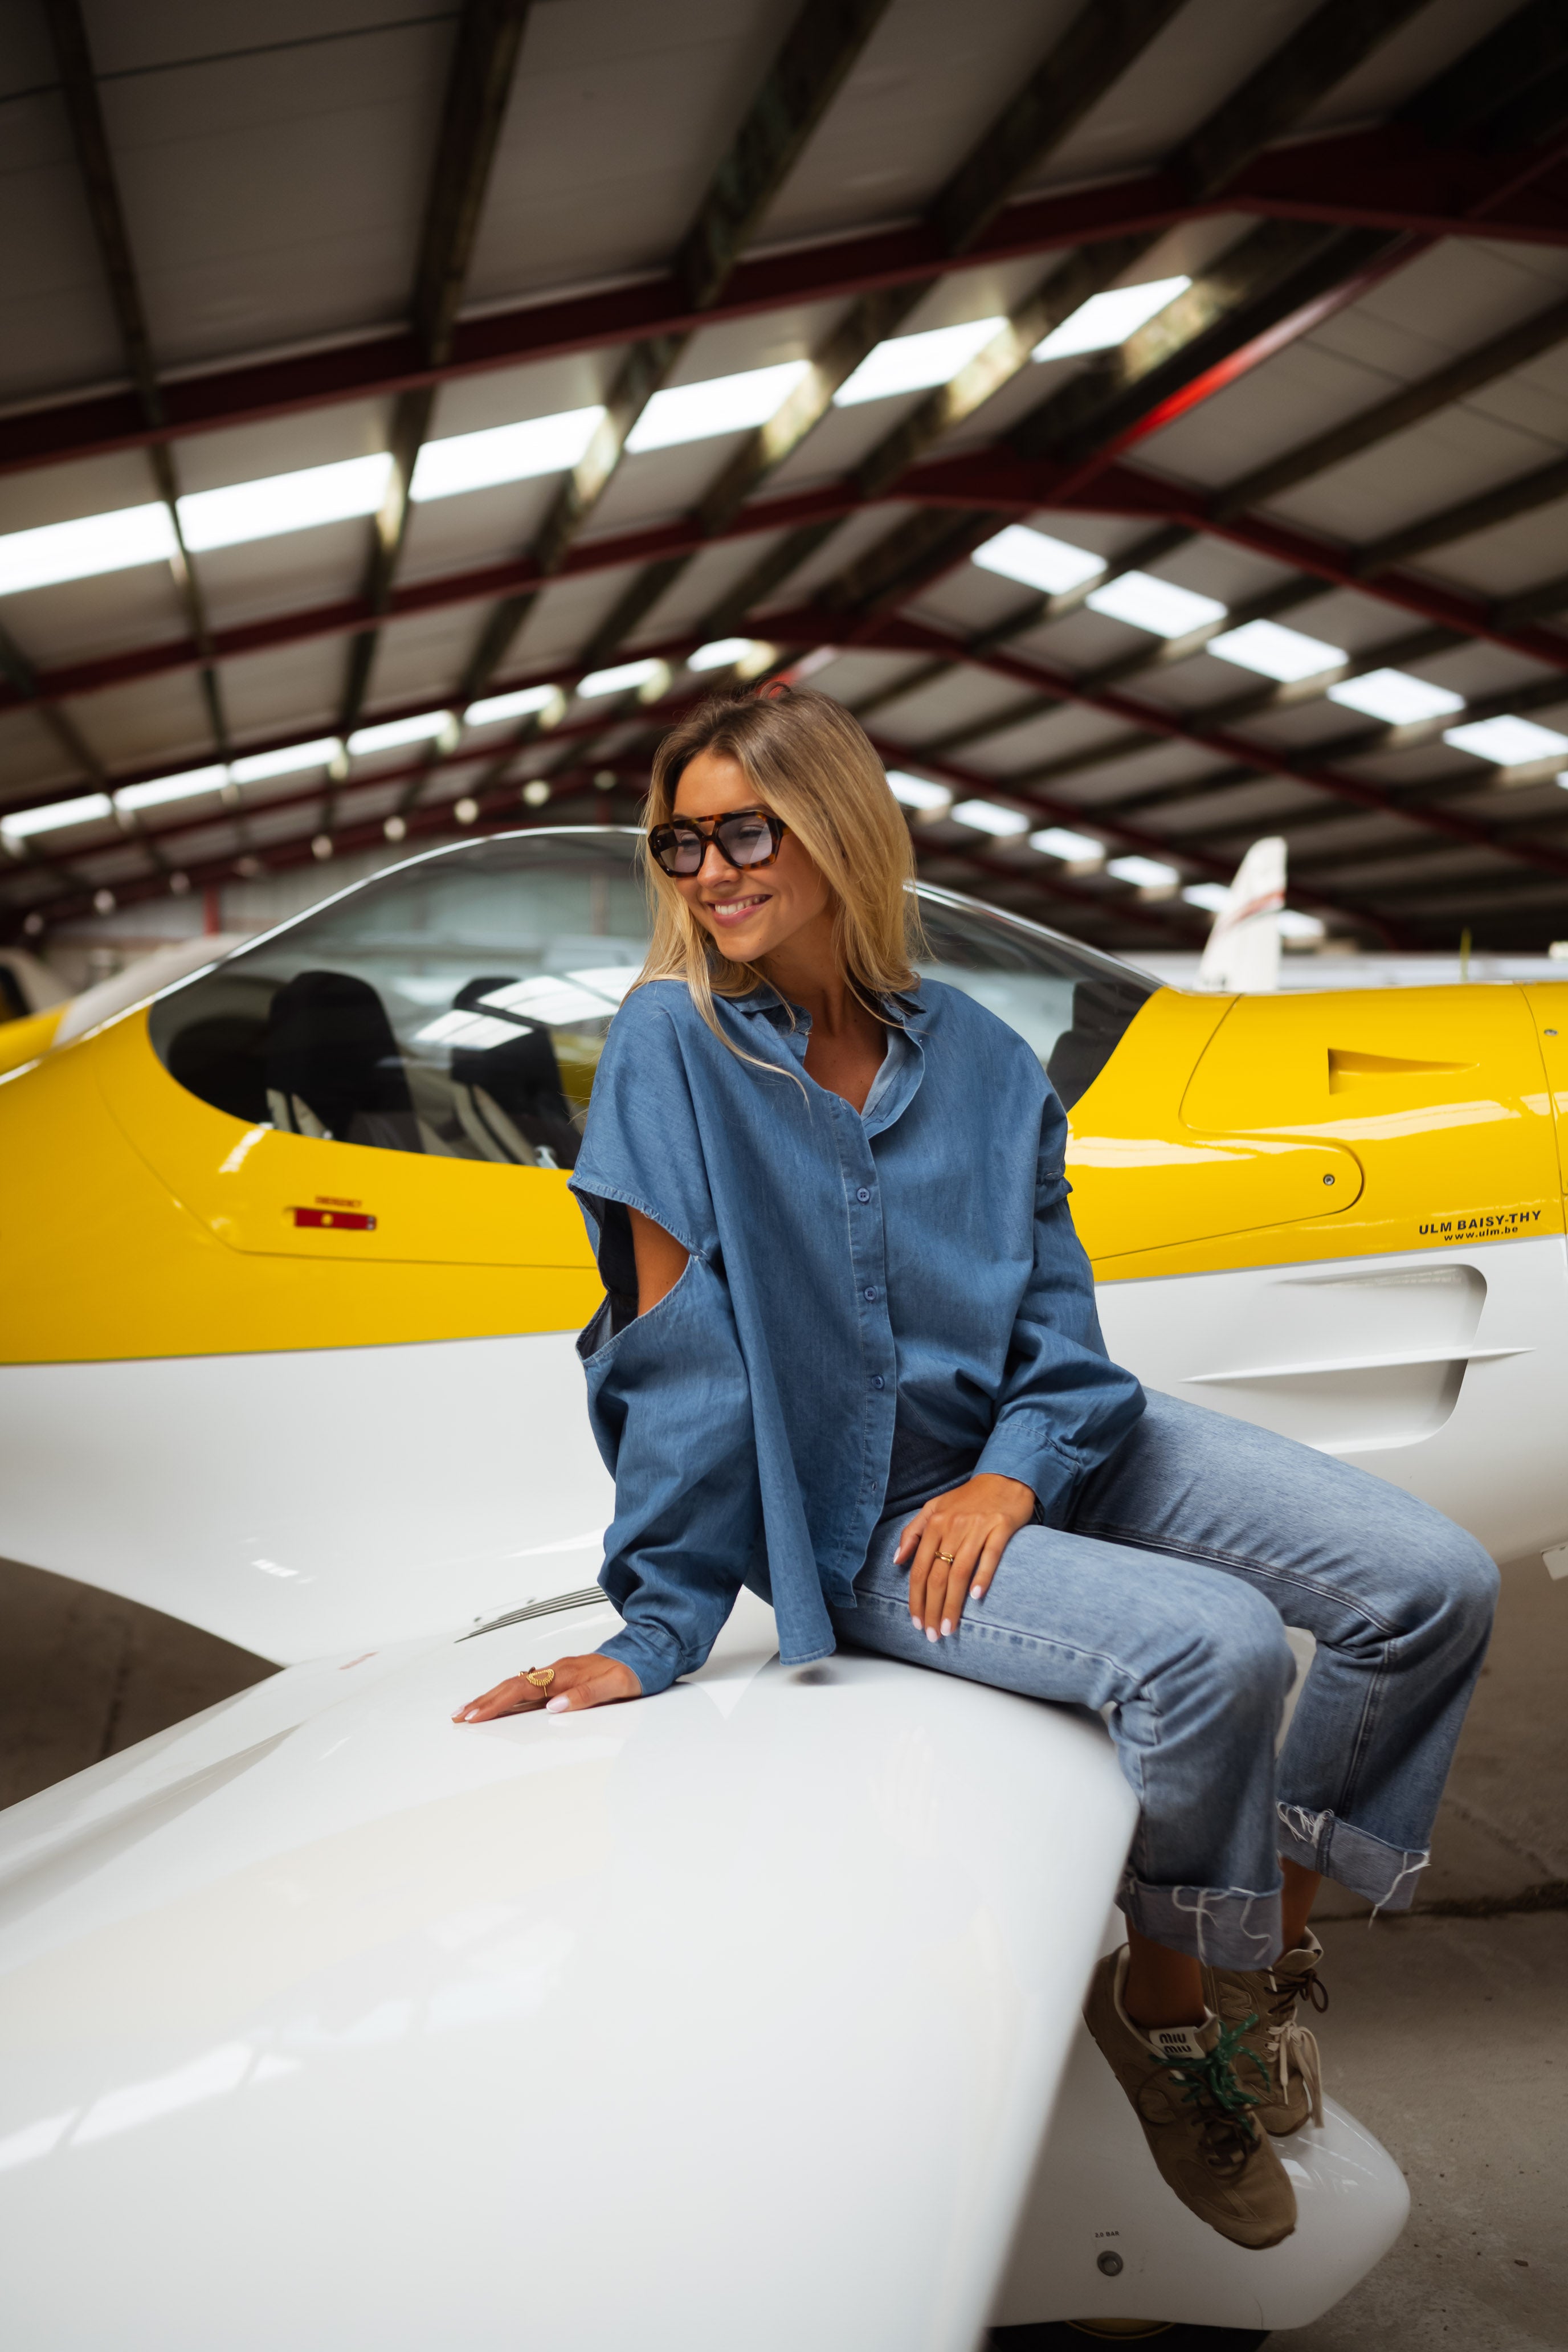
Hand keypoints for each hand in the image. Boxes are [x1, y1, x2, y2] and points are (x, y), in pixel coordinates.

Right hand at [452, 1652, 641, 1722]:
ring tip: (469, 1710)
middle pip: (511, 1686)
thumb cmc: (633, 1671)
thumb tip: (553, 1707)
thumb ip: (585, 1697)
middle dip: (483, 1701)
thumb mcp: (616, 1686)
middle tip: (459, 1716)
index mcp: (565, 1674)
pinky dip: (507, 1694)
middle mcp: (557, 1671)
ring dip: (490, 1698)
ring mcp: (557, 1672)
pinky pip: (527, 1685)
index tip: (476, 1717)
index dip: (496, 1704)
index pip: (522, 1690)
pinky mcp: (561, 1676)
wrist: (648, 1652)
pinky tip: (498, 1701)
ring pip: (516, 1684)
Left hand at [895, 1474, 1035, 1642]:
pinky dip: (982, 1577)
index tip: (916, 1621)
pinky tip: (976, 1598)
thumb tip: (897, 1560)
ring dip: (953, 1603)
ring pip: (960, 1572)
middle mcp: (953, 1527)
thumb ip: (914, 1531)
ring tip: (949, 1628)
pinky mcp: (1001, 1528)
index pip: (919, 1568)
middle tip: (932, 1634)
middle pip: (937, 1575)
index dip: (916, 1598)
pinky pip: (990, 1556)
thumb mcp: (935, 1507)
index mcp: (935, 1524)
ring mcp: (977, 1528)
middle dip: (932, 1608)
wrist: (1005, 1477)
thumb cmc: (969, 1498)